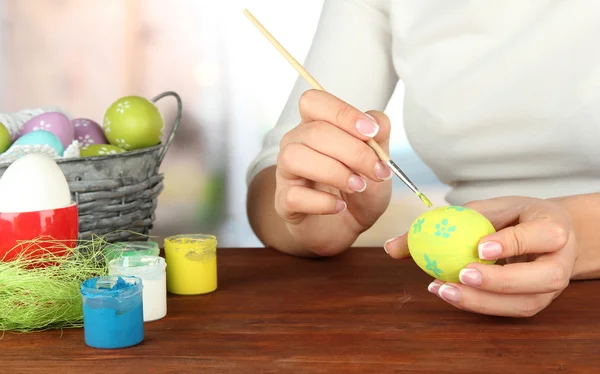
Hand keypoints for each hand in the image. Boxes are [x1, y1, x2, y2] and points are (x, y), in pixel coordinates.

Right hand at [275, 89, 392, 255]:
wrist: (348, 227)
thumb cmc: (359, 188)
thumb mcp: (379, 161)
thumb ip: (379, 137)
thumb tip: (375, 124)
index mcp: (315, 125)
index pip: (314, 101)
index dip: (343, 113)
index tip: (370, 133)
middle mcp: (295, 143)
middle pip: (314, 132)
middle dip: (353, 151)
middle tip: (377, 172)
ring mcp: (286, 172)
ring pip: (295, 157)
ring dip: (334, 172)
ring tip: (357, 186)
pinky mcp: (284, 202)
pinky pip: (294, 195)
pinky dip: (322, 202)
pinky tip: (339, 206)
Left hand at [385, 196, 576, 316]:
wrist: (544, 234)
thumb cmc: (512, 217)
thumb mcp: (484, 209)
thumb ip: (445, 222)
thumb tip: (391, 247)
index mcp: (553, 227)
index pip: (539, 236)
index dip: (511, 243)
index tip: (480, 247)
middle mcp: (559, 262)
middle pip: (539, 278)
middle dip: (500, 280)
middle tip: (462, 274)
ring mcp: (550, 288)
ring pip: (524, 302)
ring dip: (482, 300)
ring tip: (443, 289)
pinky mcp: (535, 303)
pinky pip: (509, 310)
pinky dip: (478, 305)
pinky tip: (449, 294)